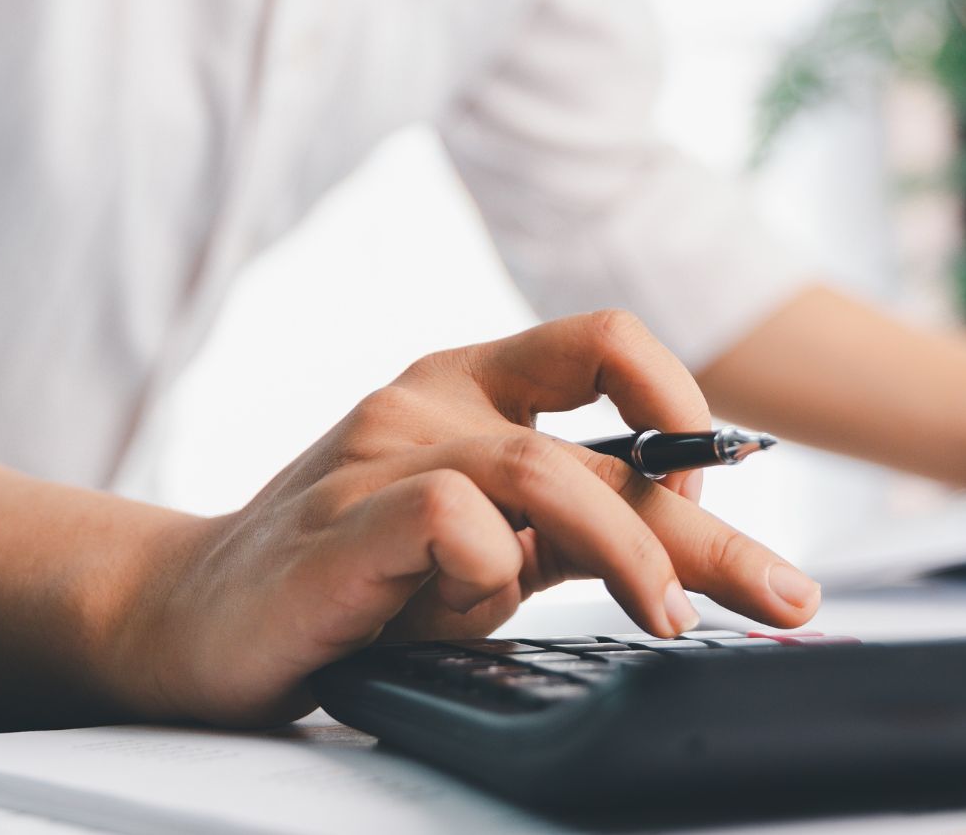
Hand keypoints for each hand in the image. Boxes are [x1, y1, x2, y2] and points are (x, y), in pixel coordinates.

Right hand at [118, 311, 820, 726]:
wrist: (184, 621)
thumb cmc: (350, 581)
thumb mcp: (483, 546)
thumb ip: (572, 530)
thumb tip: (702, 553)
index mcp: (470, 383)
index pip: (604, 344)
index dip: (685, 405)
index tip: (727, 486)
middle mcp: (430, 399)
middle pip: (604, 436)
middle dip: (710, 529)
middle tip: (781, 598)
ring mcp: (382, 453)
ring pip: (543, 471)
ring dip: (629, 553)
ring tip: (666, 621)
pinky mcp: (341, 522)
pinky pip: (451, 519)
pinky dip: (490, 571)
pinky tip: (480, 606)